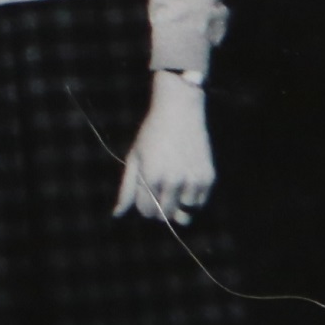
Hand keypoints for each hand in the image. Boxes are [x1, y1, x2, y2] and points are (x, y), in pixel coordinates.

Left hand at [113, 74, 215, 225]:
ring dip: (177, 203)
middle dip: (159, 209)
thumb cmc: (152, 133)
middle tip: (159, 191)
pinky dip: (192, 198)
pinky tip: (185, 180)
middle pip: (164, 215)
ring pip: (184, 212)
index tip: (146, 194)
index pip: (146, 210)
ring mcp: (192, 180)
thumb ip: (127, 189)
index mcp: (151, 176)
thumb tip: (117, 215)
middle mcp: (173, 181)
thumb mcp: (135, 158)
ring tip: (173, 183)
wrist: (180, 110)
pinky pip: (199, 203)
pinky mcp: (208, 178)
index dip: (144, 206)